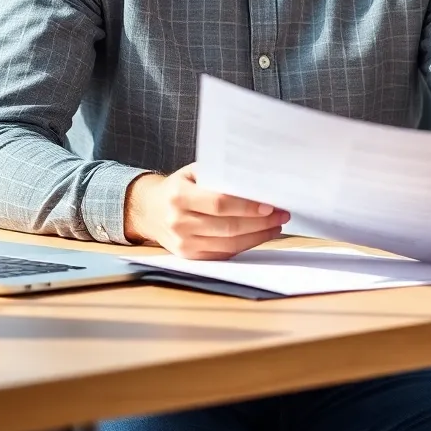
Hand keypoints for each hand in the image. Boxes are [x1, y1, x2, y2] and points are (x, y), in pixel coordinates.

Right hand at [123, 163, 289, 259]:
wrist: (149, 210)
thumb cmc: (179, 186)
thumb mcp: (193, 172)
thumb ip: (219, 175)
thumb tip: (256, 180)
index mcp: (178, 196)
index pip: (219, 203)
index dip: (247, 206)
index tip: (270, 205)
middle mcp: (178, 222)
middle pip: (228, 227)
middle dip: (260, 222)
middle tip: (282, 214)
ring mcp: (183, 244)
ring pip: (228, 244)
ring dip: (258, 236)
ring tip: (276, 225)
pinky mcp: (189, 257)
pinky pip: (223, 254)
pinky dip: (245, 246)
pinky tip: (260, 236)